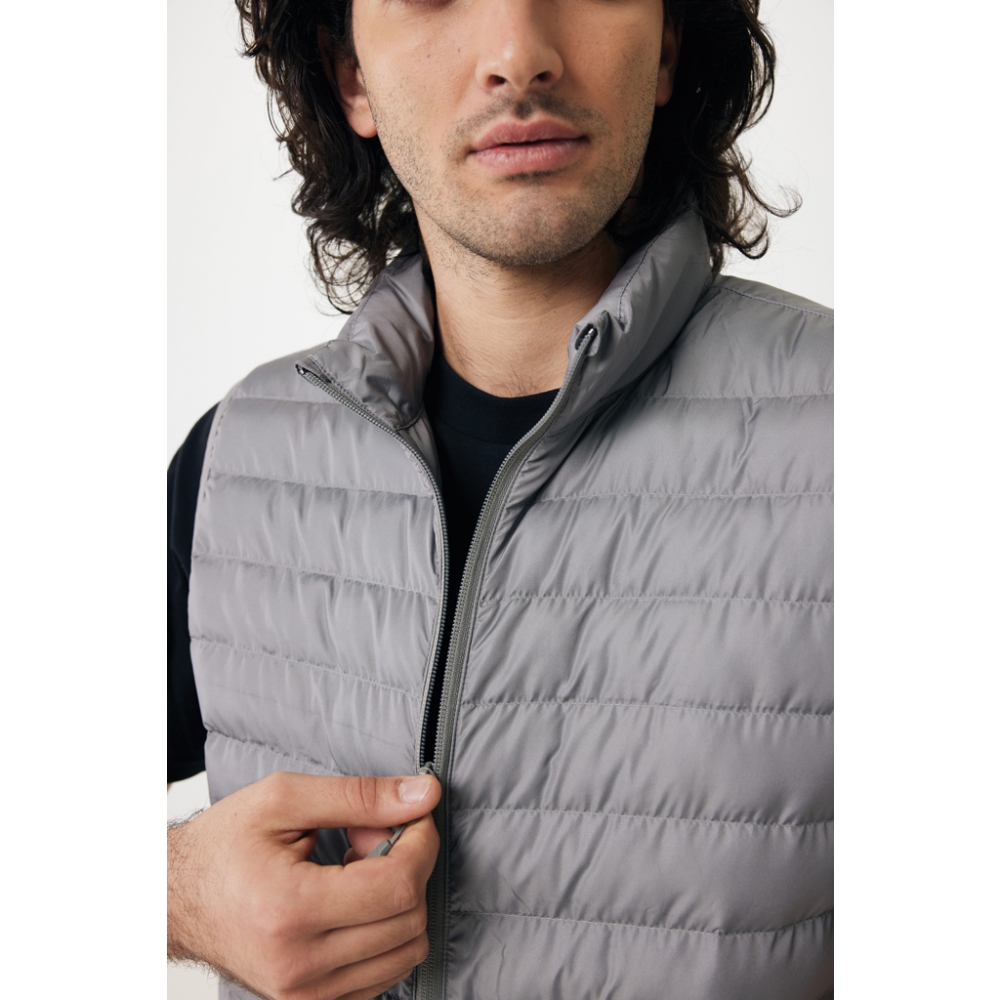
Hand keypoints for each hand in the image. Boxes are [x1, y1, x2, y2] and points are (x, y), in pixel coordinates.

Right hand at [168, 771, 440, 999]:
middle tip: (372, 836)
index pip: (398, 884)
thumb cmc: (223, 846)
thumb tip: (423, 795)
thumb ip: (359, 795)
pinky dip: (387, 932)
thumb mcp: (283, 799)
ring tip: (359, 870)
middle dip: (409, 865)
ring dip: (400, 901)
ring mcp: (306, 995)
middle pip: (409, 918)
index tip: (412, 816)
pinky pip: (386, 973)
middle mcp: (300, 965)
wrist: (176, 898)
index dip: (421, 842)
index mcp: (291, 910)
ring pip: (407, 951)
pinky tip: (355, 902)